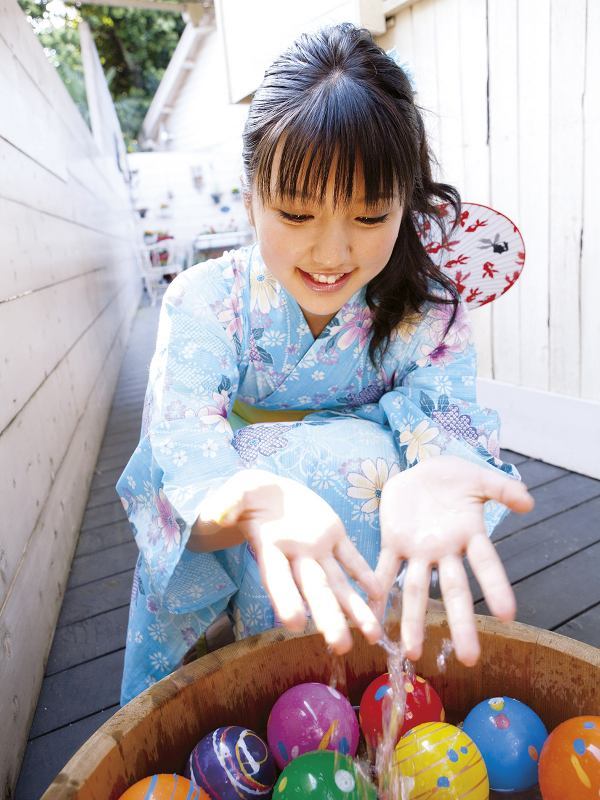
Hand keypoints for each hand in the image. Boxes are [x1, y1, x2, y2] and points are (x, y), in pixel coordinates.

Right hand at [198, 469, 383, 652]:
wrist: (269, 491)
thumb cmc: (246, 496)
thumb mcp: (236, 493)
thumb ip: (229, 503)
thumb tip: (217, 514)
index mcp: (270, 548)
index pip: (277, 579)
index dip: (284, 599)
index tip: (294, 624)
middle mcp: (296, 557)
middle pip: (313, 590)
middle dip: (328, 618)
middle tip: (340, 647)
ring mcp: (316, 548)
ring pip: (338, 582)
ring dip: (356, 608)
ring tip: (374, 635)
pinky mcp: (333, 534)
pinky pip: (351, 557)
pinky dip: (365, 573)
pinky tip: (380, 594)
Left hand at [371, 455, 533, 665]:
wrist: (421, 470)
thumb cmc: (455, 478)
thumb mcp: (480, 478)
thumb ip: (503, 489)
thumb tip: (529, 502)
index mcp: (469, 534)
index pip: (486, 565)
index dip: (496, 587)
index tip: (508, 615)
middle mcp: (444, 551)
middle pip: (454, 590)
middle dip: (460, 623)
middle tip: (470, 659)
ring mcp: (418, 551)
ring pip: (416, 590)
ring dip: (413, 621)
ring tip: (411, 653)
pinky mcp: (393, 543)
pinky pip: (383, 570)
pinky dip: (376, 592)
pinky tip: (370, 616)